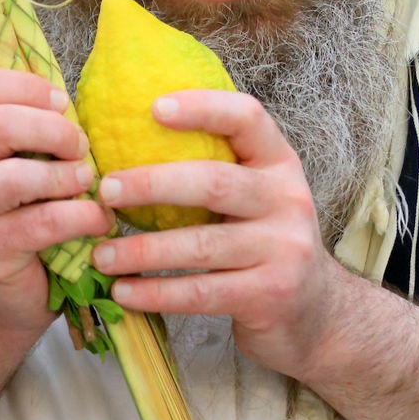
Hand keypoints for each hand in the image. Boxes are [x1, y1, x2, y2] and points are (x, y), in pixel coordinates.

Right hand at [0, 68, 113, 335]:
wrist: (1, 291)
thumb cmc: (22, 213)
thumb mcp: (22, 162)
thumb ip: (36, 129)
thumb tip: (78, 102)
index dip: (24, 87)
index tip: (62, 104)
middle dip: (52, 130)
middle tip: (80, 147)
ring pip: (13, 177)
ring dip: (64, 175)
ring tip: (86, 181)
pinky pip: (38, 223)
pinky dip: (79, 217)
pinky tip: (98, 220)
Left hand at [91, 89, 339, 377]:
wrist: (317, 312)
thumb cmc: (265, 241)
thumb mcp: (257, 196)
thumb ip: (216, 168)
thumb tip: (129, 138)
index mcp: (280, 163)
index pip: (248, 118)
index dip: (203, 107)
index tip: (153, 107)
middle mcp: (288, 199)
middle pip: (214, 182)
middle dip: (152, 184)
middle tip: (105, 190)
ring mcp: (283, 249)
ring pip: (200, 245)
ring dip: (142, 250)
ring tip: (101, 254)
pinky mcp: (269, 294)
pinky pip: (200, 292)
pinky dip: (155, 293)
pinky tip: (124, 292)